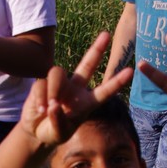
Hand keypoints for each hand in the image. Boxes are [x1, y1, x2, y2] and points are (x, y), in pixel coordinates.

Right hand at [18, 31, 133, 147]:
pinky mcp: (42, 84)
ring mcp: (59, 84)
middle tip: (106, 34)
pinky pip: (42, 84)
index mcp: (86, 103)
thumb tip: (54, 105)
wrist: (36, 132)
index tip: (130, 71)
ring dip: (53, 90)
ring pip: (57, 73)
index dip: (116, 82)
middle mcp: (75, 89)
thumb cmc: (53, 133)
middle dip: (97, 49)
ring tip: (48, 108)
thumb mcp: (59, 133)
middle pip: (88, 64)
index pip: (104, 91)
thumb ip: (59, 121)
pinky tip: (40, 110)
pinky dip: (40, 98)